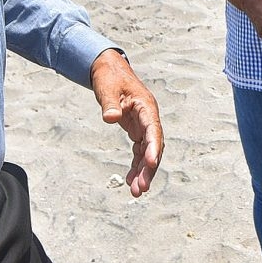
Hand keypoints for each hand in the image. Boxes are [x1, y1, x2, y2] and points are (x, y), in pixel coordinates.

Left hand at [89, 49, 163, 195]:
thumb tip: (110, 118)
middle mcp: (149, 118)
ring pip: (147, 152)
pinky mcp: (136, 130)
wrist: (109, 70)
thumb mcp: (107, 89)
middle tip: (141, 189)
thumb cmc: (110, 77)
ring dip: (143, 172)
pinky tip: (129, 180)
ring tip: (136, 192)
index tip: (150, 163)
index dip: (153, 148)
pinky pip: (139, 151)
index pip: (153, 130)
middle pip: (153, 146)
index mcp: (146, 106)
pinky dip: (135, 166)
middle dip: (148, 169)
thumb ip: (110, 104)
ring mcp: (143, 125)